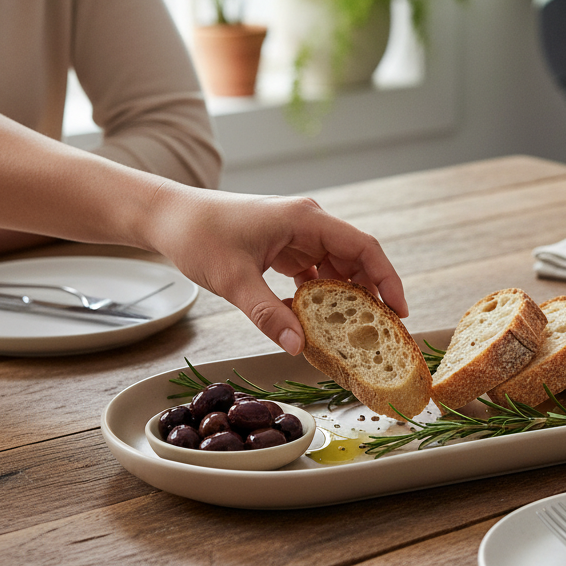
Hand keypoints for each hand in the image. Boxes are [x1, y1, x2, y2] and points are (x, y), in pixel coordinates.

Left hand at [146, 186, 407, 355]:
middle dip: (371, 293)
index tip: (399, 310)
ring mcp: (297, 235)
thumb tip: (298, 347)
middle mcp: (308, 223)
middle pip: (356, 259)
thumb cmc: (198, 236)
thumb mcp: (232, 279)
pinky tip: (318, 321)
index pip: (363, 247)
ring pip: (338, 267)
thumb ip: (266, 314)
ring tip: (354, 331)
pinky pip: (316, 273)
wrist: (167, 217)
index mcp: (305, 219)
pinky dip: (322, 296)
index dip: (387, 278)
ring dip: (346, 297)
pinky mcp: (285, 247)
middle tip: (381, 331)